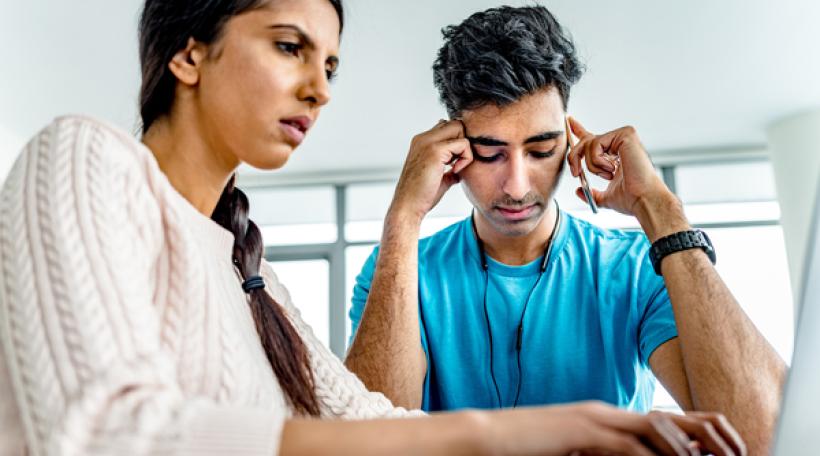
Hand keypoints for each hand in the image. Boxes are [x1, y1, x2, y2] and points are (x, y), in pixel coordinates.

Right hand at [388, 119, 471, 223]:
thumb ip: (448, 170)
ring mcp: (427, 142)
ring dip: (464, 148)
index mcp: (421, 143)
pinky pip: (463, 144)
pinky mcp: (435, 150)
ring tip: (456, 167)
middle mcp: (423, 139)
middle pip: (455, 123)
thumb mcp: (437, 178)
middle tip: (458, 162)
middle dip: (463, 141)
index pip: (446, 128)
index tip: (455, 163)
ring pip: (459, 128)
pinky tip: (455, 171)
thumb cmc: (420, 196)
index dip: (457, 143)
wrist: (408, 206)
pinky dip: (466, 158)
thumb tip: (459, 171)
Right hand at [482, 402, 745, 455]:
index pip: (656, 421)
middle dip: (699, 437)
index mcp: (603, 418)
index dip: (688, 434)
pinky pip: (627, 444)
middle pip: (665, 419)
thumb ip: (599, 452)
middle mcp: (604, 413)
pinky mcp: (582, 431)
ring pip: (654, 429)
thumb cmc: (526, 445)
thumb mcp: (571, 449)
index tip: (713, 452)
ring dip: (682, 448)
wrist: (487, 435)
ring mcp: (593, 419)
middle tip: (727, 453)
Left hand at [566, 118, 689, 240]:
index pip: (594, 139)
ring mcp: (624, 136)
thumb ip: (592, 193)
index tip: (570, 120)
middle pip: (586, 141)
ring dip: (592, 165)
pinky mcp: (625, 134)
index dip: (580, 130)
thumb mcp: (606, 197)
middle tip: (575, 173)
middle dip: (575, 157)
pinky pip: (596, 144)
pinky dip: (598, 160)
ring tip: (608, 175)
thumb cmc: (631, 199)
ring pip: (589, 143)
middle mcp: (620, 142)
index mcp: (615, 154)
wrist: (642, 200)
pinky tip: (613, 168)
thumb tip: (579, 190)